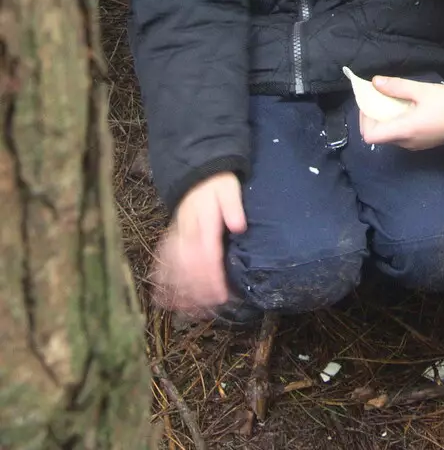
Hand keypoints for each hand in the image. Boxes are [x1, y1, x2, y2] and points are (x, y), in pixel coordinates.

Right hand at [152, 172, 245, 313]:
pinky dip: (163, 279)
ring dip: (182, 289)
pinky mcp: (171, 238)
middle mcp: (186, 231)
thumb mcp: (230, 189)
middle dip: (200, 290)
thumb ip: (233, 207)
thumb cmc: (219, 185)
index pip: (207, 254)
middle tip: (211, 308)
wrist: (198, 173)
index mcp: (203, 221)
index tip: (222, 295)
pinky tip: (165, 298)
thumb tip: (239, 226)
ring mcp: (176, 235)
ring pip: (175, 267)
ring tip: (191, 310)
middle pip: (189, 266)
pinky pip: (163, 261)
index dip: (213, 277)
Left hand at [358, 78, 443, 149]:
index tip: (370, 102)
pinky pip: (401, 135)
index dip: (364, 120)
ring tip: (394, 99)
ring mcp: (414, 145)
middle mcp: (406, 142)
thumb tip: (374, 82)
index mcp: (404, 130)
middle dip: (374, 116)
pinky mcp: (421, 143)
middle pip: (378, 135)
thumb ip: (397, 87)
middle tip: (380, 96)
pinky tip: (407, 107)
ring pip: (390, 135)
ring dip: (386, 119)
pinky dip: (397, 122)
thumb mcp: (423, 90)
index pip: (370, 136)